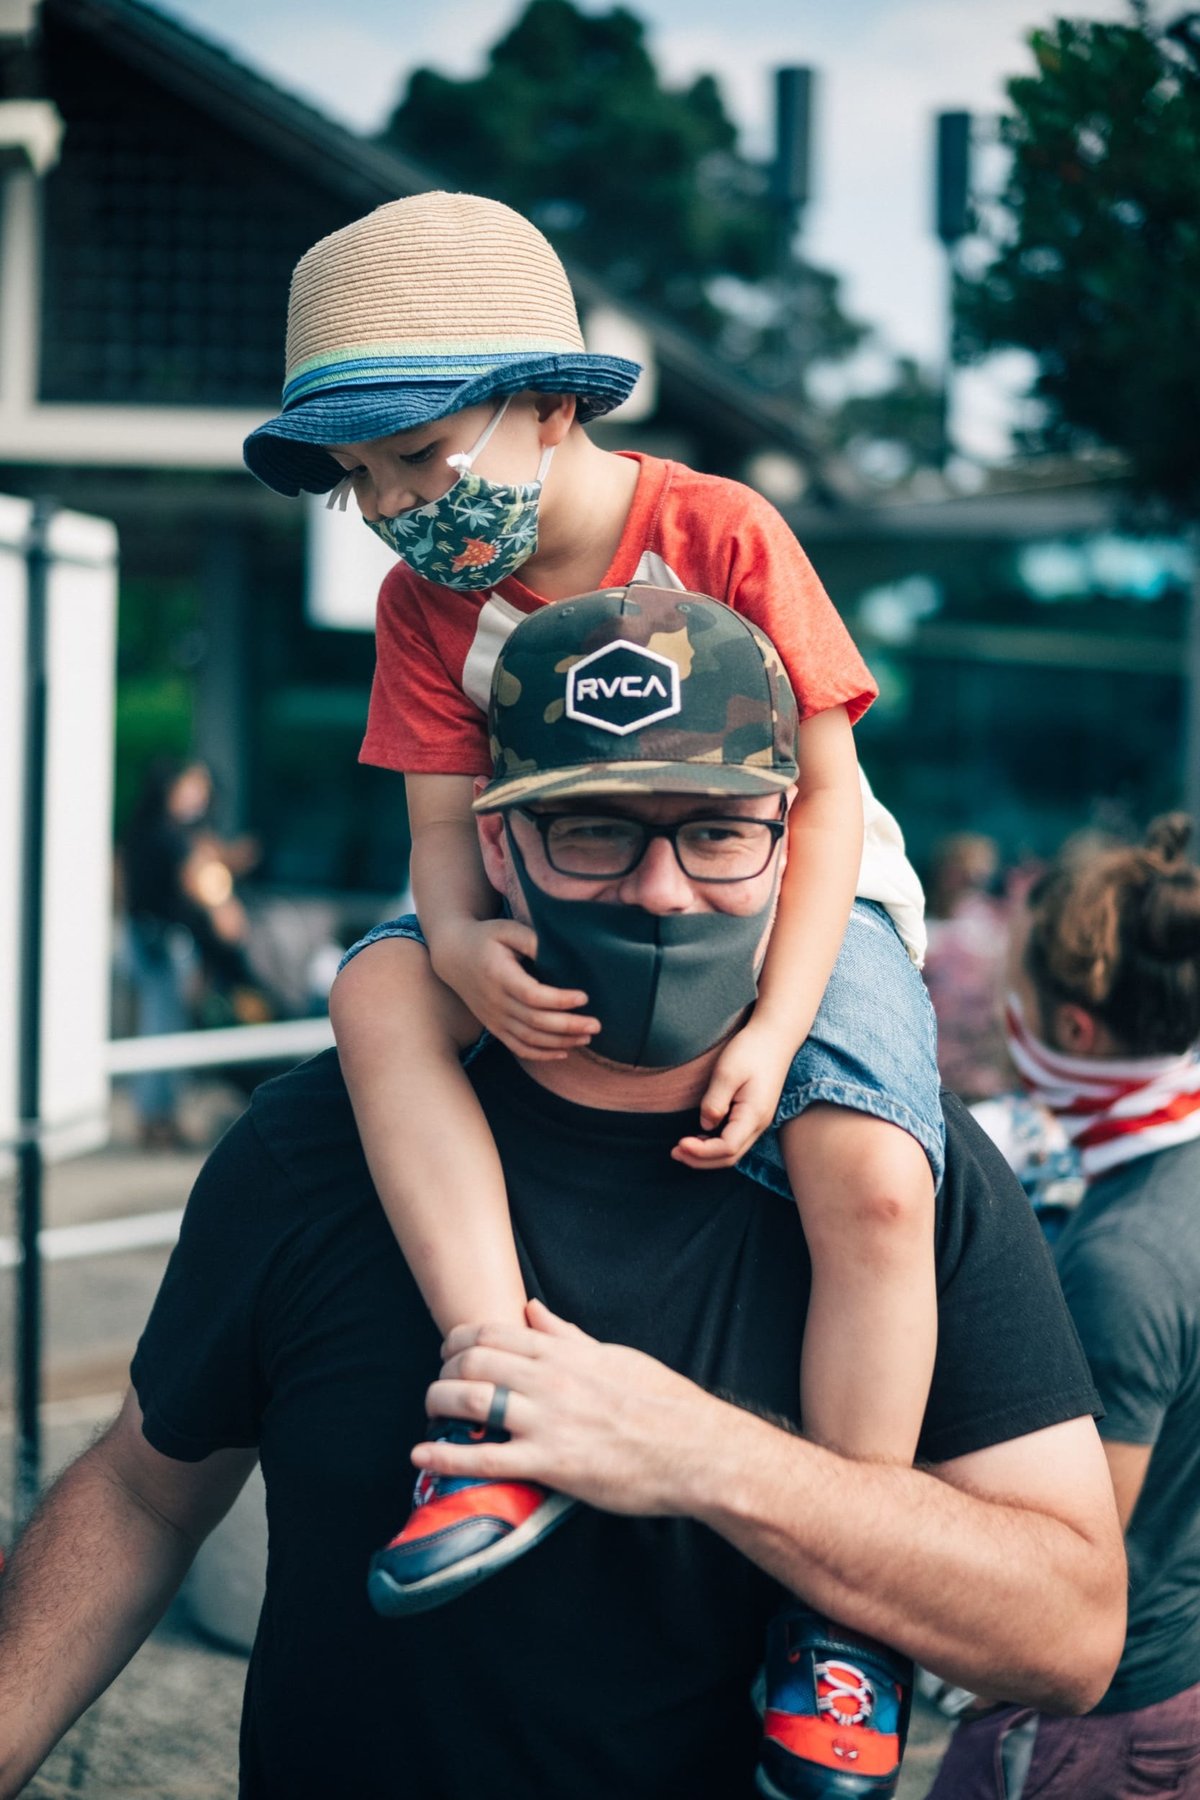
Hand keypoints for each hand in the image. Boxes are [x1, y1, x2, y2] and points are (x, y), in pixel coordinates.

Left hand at [414, 1300, 725, 1516]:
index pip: (493, 1333)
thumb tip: (534, 1310)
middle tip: (439, 1384)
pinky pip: (485, 1458)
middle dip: (444, 1371)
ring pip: (470, 1403)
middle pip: (472, 1363)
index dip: (458, 1339)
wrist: (695, 1450)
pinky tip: (422, 1454)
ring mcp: (547, 1422)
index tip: (448, 1349)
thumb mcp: (615, 1355)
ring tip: (431, 1412)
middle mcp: (549, 1380)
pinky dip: (446, 1455)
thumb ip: (568, 1335)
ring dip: (437, 1404)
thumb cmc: (662, 1402)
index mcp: (565, 1353)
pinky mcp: (550, 1464)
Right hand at [434, 918, 598, 1061]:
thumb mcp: (507, 929)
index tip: (584, 997)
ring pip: (530, 1039)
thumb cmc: (486, 938)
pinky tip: (564, 1051)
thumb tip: (558, 953)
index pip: (532, 995)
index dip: (559, 1000)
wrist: (453, 955)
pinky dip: (542, 1054)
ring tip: (587, 1037)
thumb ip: (532, 939)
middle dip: (568, 1026)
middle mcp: (495, 1002)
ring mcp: (493, 1018)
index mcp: (499, 976)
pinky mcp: (494, 1027)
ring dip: (560, 1042)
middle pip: (535, 1022)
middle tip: (596, 1025)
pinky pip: (518, 1047)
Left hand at [671, 1020, 794, 1168]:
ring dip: (707, 1155)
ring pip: (733, 1152)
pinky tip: (699, 1138)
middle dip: (701, 1160)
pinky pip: (735, 1140)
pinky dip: (716, 1145)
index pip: (727, 1147)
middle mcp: (760, 1124)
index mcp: (754, 1115)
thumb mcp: (727, 1072)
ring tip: (681, 1149)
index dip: (701, 1151)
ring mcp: (759, 1121)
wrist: (775, 1036)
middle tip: (674, 1152)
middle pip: (730, 1157)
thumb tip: (705, 1126)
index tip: (679, 1143)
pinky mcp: (754, 1115)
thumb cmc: (751, 1050)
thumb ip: (715, 1102)